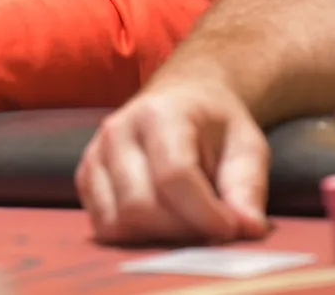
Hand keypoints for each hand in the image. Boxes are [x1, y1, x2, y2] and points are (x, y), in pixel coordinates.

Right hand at [78, 64, 270, 244]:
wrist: (182, 99)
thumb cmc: (215, 125)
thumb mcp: (246, 145)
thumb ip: (247, 186)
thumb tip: (249, 229)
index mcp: (160, 113)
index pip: (174, 176)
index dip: (205, 214)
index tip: (232, 228)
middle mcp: (118, 130)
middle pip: (141, 206)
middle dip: (183, 229)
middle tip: (211, 227)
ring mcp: (96, 153)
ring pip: (119, 222)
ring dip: (159, 235)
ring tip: (186, 220)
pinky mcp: (86, 176)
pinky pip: (103, 226)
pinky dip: (134, 235)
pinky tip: (160, 219)